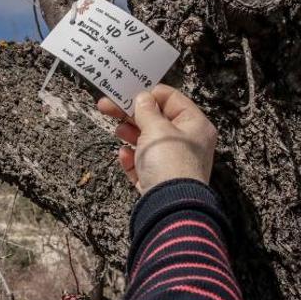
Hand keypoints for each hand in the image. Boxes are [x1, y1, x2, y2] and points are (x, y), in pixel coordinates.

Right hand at [97, 85, 217, 193]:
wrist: (169, 207)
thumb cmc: (168, 162)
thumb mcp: (157, 128)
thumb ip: (147, 110)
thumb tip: (143, 98)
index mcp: (195, 125)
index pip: (171, 99)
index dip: (148, 94)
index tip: (126, 93)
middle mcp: (188, 143)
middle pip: (156, 120)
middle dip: (131, 114)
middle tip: (105, 106)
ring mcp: (174, 163)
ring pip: (148, 142)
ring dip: (131, 134)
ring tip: (118, 132)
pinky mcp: (160, 180)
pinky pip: (143, 164)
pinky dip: (132, 158)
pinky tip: (123, 155)